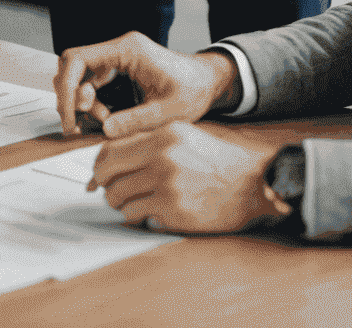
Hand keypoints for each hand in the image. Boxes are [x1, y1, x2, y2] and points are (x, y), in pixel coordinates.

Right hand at [54, 31, 237, 137]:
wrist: (210, 82)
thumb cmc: (194, 91)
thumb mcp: (169, 112)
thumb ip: (136, 120)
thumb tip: (105, 130)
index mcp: (127, 49)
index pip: (78, 59)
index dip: (67, 88)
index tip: (71, 117)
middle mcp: (118, 49)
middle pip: (73, 66)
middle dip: (72, 97)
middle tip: (81, 124)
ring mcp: (118, 57)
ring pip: (81, 75)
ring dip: (83, 101)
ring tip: (103, 122)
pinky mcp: (120, 68)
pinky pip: (94, 81)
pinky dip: (93, 101)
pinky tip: (105, 119)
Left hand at [91, 121, 286, 233]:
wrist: (254, 183)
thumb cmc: (217, 158)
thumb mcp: (182, 135)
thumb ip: (147, 140)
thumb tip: (112, 154)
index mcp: (161, 136)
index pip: (110, 148)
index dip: (98, 164)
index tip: (98, 173)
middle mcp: (161, 159)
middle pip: (108, 174)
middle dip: (103, 185)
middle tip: (109, 190)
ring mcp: (167, 187)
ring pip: (119, 198)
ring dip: (121, 203)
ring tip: (133, 202)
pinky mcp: (175, 212)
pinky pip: (138, 217)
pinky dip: (138, 217)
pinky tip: (150, 212)